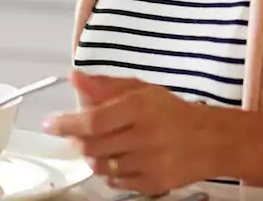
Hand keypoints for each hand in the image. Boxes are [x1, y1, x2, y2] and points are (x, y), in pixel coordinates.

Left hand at [41, 72, 226, 195]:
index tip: (50, 124)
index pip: (93, 120)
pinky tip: (119, 160)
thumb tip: (75, 78)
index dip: (67, 123)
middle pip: (93, 146)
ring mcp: (150, 162)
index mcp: (139, 108)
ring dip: (93, 157)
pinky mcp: (155, 183)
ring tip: (100, 146)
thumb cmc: (173, 112)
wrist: (212, 140)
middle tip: (77, 135)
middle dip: (78, 141)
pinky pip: (118, 183)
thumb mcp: (140, 90)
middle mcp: (144, 136)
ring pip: (102, 166)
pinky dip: (111, 173)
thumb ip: (105, 86)